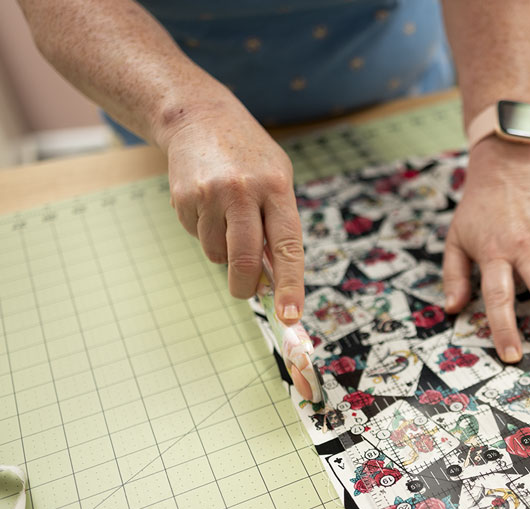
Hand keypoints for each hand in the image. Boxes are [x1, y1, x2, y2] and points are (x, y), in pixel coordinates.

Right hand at [162, 103, 303, 323]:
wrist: (200, 117)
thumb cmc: (250, 158)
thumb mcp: (278, 180)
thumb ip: (280, 226)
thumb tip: (275, 281)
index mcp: (277, 188)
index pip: (287, 246)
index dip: (290, 284)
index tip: (290, 315)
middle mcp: (244, 191)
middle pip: (245, 260)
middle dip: (246, 286)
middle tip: (247, 292)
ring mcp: (210, 194)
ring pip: (218, 255)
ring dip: (224, 253)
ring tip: (228, 220)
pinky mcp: (183, 198)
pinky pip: (197, 238)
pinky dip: (206, 233)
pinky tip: (208, 206)